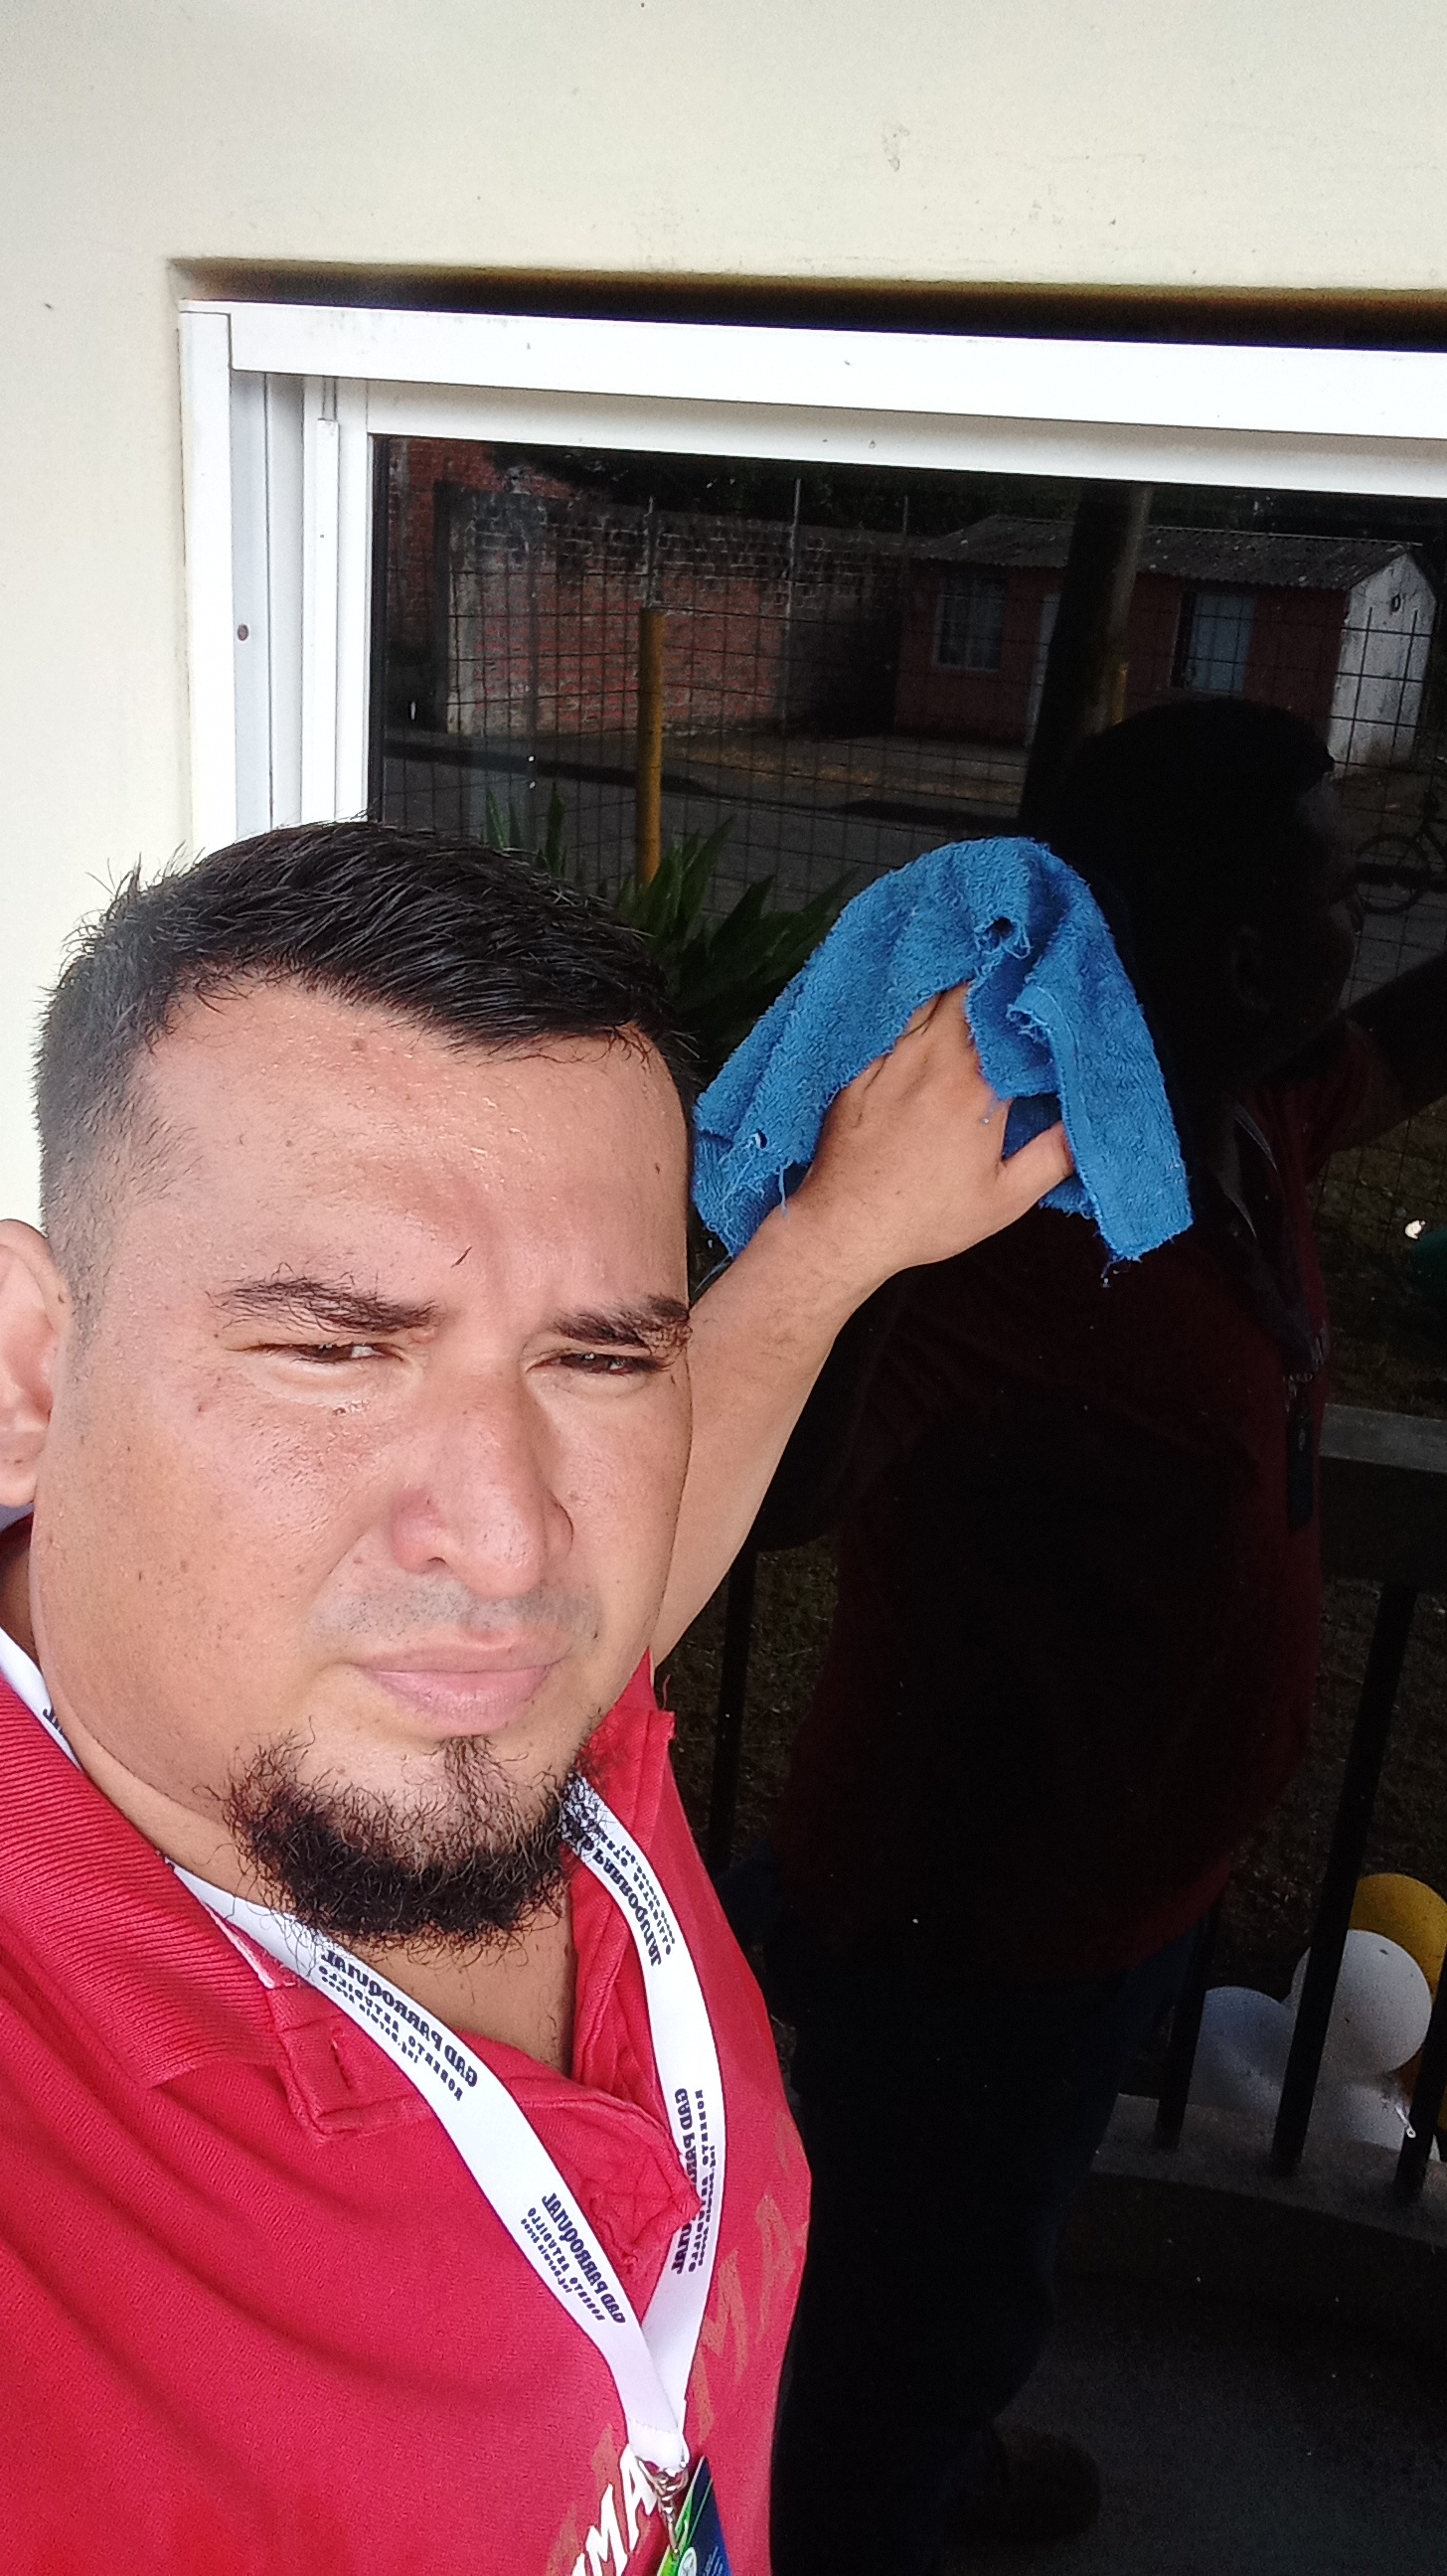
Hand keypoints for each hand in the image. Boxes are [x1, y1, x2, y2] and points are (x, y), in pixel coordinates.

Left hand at [785, 986, 1072, 1297]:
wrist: (845, 1226)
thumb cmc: (924, 1217)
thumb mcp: (1004, 1199)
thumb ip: (1053, 1157)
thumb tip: (1086, 1124)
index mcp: (976, 1085)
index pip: (1011, 1021)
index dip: (1028, 1005)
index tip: (1043, 1002)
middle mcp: (933, 1058)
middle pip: (967, 992)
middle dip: (990, 986)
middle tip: (1008, 989)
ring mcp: (890, 1057)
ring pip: (926, 997)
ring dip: (951, 991)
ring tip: (971, 991)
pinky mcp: (858, 1066)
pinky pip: (887, 1020)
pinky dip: (909, 1010)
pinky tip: (919, 1014)